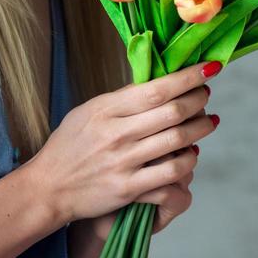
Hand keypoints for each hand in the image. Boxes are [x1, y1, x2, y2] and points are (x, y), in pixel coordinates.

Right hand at [23, 62, 220, 227]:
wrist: (48, 188)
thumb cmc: (69, 146)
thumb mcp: (87, 113)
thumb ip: (120, 100)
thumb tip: (156, 82)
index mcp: (106, 109)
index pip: (156, 88)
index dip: (188, 77)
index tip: (209, 68)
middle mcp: (116, 134)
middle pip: (173, 112)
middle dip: (199, 100)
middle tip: (206, 95)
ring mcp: (124, 162)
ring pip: (178, 140)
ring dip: (201, 128)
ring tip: (209, 121)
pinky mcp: (128, 188)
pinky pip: (171, 173)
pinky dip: (189, 160)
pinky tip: (192, 154)